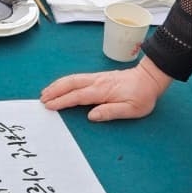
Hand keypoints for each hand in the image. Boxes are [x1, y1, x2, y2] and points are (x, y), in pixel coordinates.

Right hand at [39, 57, 171, 121]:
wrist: (150, 79)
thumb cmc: (142, 96)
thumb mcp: (132, 109)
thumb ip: (111, 112)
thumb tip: (91, 116)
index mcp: (103, 91)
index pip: (77, 96)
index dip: (62, 101)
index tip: (49, 105)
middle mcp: (97, 82)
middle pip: (70, 84)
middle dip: (54, 91)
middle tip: (41, 99)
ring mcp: (97, 78)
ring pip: (73, 79)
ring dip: (57, 85)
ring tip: (45, 92)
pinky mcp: (99, 77)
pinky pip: (78, 78)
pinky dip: (65, 81)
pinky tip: (61, 86)